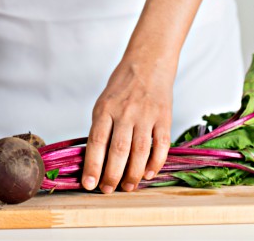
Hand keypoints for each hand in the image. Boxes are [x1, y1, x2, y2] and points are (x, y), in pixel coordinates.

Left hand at [82, 57, 172, 192]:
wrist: (148, 63)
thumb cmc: (123, 86)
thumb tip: (97, 159)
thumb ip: (101, 127)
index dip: (92, 166)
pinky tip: (148, 173)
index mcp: (106, 109)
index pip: (96, 142)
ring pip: (140, 151)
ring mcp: (146, 115)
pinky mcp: (164, 117)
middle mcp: (126, 112)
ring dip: (133, 173)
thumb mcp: (104, 102)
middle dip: (112, 175)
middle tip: (108, 190)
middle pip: (118, 150)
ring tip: (128, 187)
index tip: (89, 184)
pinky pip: (161, 144)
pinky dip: (156, 162)